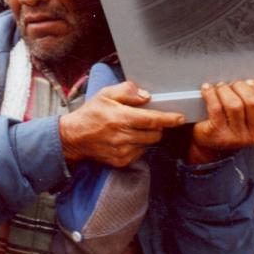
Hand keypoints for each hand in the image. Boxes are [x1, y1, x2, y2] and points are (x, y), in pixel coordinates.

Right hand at [59, 81, 185, 167]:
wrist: (73, 137)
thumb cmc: (91, 113)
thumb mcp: (105, 94)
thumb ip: (127, 91)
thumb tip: (146, 96)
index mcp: (120, 118)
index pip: (152, 119)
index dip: (169, 119)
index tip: (180, 117)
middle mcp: (122, 136)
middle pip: (154, 134)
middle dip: (157, 126)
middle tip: (150, 120)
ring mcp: (121, 151)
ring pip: (148, 144)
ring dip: (148, 136)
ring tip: (135, 128)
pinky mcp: (120, 161)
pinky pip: (139, 153)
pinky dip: (138, 145)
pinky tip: (127, 138)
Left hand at [188, 79, 253, 164]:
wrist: (211, 145)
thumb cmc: (235, 126)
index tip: (249, 82)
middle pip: (253, 102)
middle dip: (241, 87)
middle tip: (232, 83)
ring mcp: (236, 137)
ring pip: (234, 104)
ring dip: (225, 90)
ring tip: (220, 86)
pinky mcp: (217, 134)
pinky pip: (216, 108)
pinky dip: (210, 94)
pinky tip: (207, 89)